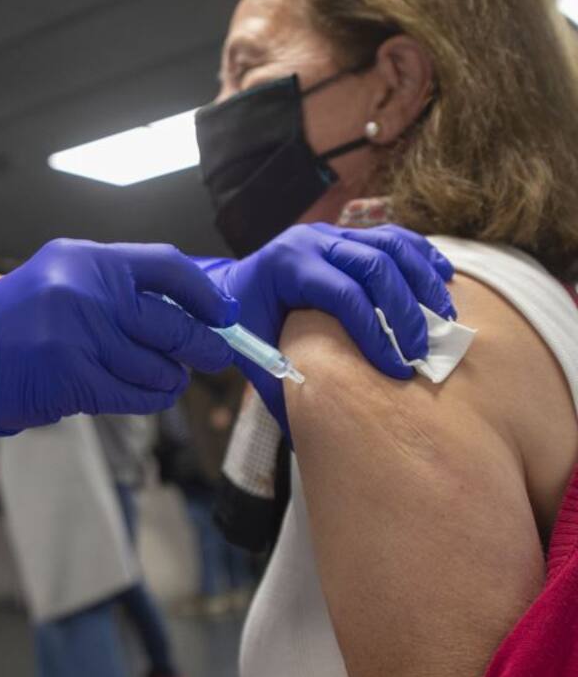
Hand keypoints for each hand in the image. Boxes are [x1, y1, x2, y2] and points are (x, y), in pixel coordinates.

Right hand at [0, 239, 238, 474]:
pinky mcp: (73, 377)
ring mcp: (79, 334)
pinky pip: (135, 394)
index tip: (222, 312)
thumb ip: (111, 289)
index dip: (203, 293)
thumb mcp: (54, 283)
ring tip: (166, 380)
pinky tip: (147, 396)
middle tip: (213, 356)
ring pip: (158, 364)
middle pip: (172, 321)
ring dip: (170, 379)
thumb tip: (181, 309)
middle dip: (202, 345)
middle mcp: (85, 289)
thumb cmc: (2, 329)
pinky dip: (149, 399)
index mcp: (83, 258)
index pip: (165, 266)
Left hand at [197, 223, 454, 435]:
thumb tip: (308, 443)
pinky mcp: (349, 235)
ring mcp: (331, 233)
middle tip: (422, 353)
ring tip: (445, 320)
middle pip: (374, 266)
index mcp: (287, 267)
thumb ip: (281, 389)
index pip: (343, 295)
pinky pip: (394, 237)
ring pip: (390, 245)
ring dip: (423, 282)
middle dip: (405, 313)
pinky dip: (422, 257)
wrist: (232, 288)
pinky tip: (444, 281)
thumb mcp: (253, 356)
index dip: (376, 334)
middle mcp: (310, 242)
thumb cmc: (244, 325)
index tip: (396, 369)